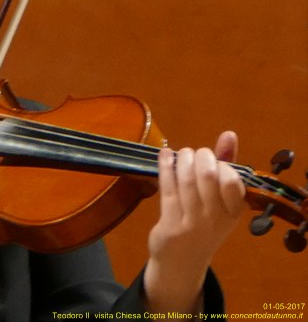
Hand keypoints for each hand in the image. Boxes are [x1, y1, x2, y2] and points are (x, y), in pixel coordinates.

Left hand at [143, 131, 245, 314]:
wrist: (182, 263)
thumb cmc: (204, 225)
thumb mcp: (221, 202)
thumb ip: (226, 166)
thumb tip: (229, 134)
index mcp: (233, 212)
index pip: (232, 181)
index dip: (221, 164)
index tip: (214, 161)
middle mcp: (215, 219)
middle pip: (207, 176)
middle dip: (200, 156)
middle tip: (195, 153)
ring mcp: (191, 223)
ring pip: (185, 180)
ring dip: (182, 159)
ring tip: (181, 153)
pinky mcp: (170, 223)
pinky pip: (167, 188)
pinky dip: (165, 166)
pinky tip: (164, 155)